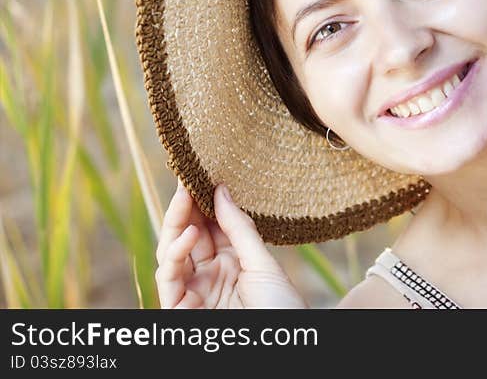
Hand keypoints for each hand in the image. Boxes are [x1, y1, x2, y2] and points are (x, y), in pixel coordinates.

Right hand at [155, 181, 306, 307]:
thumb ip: (240, 229)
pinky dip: (175, 255)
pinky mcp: (180, 309)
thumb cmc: (282, 309)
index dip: (204, 201)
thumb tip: (221, 190)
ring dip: (176, 224)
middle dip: (186, 207)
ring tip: (186, 195)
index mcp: (232, 262)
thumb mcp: (263, 263)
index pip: (210, 226)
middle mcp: (210, 275)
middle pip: (188, 235)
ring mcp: (194, 291)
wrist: (284, 346)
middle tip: (188, 177)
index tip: (202, 172)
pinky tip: (189, 235)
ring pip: (172, 252)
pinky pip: (169, 278)